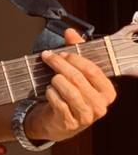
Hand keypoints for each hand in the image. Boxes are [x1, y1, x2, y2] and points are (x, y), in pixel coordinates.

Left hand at [26, 28, 116, 142]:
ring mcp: (85, 116)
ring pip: (69, 91)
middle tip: (48, 57)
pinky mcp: (70, 123)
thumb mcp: (77, 73)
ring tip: (52, 78)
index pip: (92, 70)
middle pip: (78, 78)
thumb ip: (76, 51)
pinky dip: (50, 93)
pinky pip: (58, 102)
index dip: (74, 58)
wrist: (56, 121)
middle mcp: (100, 105)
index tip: (60, 53)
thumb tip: (71, 32)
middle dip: (59, 64)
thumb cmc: (70, 95)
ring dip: (55, 81)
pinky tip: (49, 91)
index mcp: (107, 91)